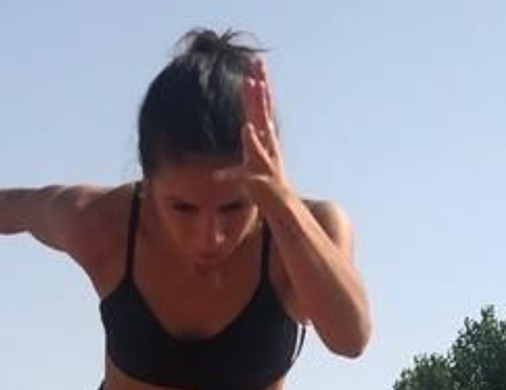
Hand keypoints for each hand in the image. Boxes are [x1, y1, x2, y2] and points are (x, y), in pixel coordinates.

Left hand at [215, 59, 292, 208]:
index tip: (255, 65)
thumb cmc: (266, 190)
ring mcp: (267, 158)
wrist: (283, 209)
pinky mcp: (263, 175)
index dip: (258, 88)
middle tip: (259, 63)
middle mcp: (268, 145)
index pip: (261, 109)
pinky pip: (255, 160)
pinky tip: (246, 129)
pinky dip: (252, 143)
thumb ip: (235, 168)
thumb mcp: (249, 173)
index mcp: (265, 140)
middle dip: (260, 88)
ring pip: (262, 129)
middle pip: (263, 112)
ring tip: (253, 85)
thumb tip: (221, 168)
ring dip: (258, 108)